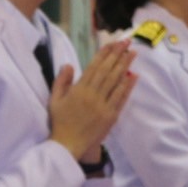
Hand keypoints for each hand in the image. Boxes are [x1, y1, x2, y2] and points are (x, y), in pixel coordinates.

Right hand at [49, 41, 135, 160]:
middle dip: (118, 55)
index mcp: (78, 90)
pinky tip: (134, 76)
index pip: (94, 67)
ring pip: (116, 82)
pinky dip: (128, 87)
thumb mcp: (54, 100)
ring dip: (125, 66)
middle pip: (107, 71)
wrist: (68, 144)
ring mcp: (103, 105)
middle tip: (127, 42)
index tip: (112, 43)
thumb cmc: (60, 121)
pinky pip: (121, 98)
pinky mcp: (111, 115)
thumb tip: (68, 65)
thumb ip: (61, 81)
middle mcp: (92, 95)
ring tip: (133, 53)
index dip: (104, 54)